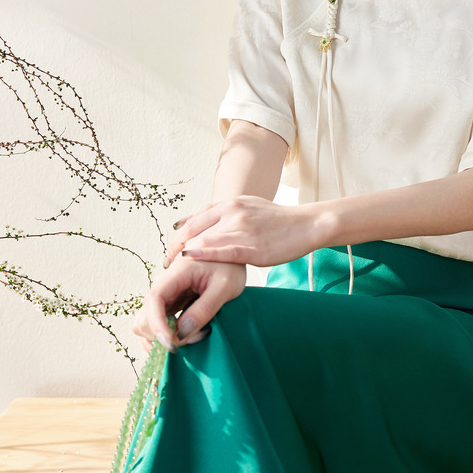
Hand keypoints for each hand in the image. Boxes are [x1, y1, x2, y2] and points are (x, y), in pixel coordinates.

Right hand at [132, 256, 246, 353]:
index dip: (157, 325)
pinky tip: (189, 335)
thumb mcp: (225, 286)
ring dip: (165, 337)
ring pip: (146, 324)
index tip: (171, 344)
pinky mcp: (169, 304)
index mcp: (177, 272)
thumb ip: (205, 308)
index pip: (154, 299)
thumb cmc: (231, 266)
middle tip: (198, 336)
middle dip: (165, 335)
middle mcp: (164, 284)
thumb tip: (181, 333)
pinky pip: (156, 325)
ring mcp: (165, 296)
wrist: (233, 255)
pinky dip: (166, 336)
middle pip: (145, 317)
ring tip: (196, 335)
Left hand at [163, 196, 324, 270]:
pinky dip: (204, 254)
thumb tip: (209, 224)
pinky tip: (191, 259)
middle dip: (175, 246)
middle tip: (165, 261)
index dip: (179, 234)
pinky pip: (223, 251)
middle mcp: (233, 212)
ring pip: (205, 240)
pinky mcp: (252, 246)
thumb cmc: (280, 220)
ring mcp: (242, 228)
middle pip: (194, 229)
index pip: (196, 218)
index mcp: (232, 203)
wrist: (308, 224)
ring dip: (184, 255)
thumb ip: (229, 214)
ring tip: (172, 269)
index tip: (170, 247)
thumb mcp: (251, 208)